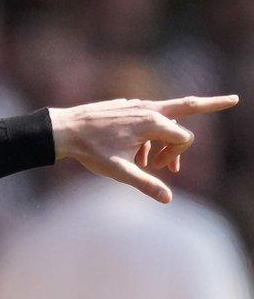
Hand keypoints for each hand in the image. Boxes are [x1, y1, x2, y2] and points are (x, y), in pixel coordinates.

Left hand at [48, 95, 238, 203]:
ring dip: (166, 138)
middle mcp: (148, 109)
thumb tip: (169, 199)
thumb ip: (146, 184)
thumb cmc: (91, 151)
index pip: (184, 138)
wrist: (65, 130)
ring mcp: (136, 105)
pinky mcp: (126, 106)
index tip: (160, 169)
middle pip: (188, 105)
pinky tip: (136, 153)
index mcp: (152, 123)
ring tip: (154, 163)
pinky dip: (149, 135)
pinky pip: (147, 118)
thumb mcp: (119, 172)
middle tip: (235, 99)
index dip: (176, 157)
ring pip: (166, 114)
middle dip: (212, 104)